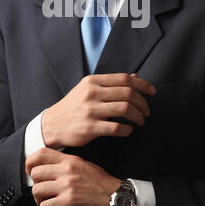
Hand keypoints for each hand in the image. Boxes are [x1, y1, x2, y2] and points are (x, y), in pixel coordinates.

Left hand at [26, 147, 121, 205]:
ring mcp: (67, 185)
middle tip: (43, 192)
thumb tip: (51, 168)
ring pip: (37, 190)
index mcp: (70, 160)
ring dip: (40, 200)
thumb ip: (67, 164)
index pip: (41, 153)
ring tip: (48, 203)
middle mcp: (67, 170)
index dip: (30, 162)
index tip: (30, 171)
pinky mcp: (69, 201)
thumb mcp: (84, 166)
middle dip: (36, 184)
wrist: (117, 197)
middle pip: (35, 172)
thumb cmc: (102, 184)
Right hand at [41, 73, 155, 148]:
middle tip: (146, 111)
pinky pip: (117, 128)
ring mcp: (91, 110)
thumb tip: (135, 76)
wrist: (52, 124)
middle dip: (142, 103)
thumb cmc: (73, 106)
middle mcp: (92, 93)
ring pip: (125, 109)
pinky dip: (128, 129)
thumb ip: (111, 83)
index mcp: (93, 81)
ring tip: (140, 120)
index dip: (142, 84)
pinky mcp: (90, 127)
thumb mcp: (88, 89)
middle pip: (128, 93)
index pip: (124, 79)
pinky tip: (129, 130)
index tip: (152, 92)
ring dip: (138, 116)